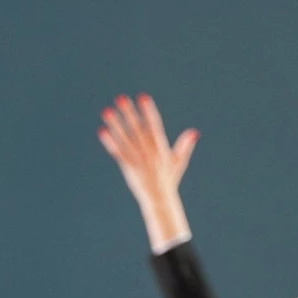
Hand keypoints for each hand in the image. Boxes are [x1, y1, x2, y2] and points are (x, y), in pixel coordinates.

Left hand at [98, 94, 199, 250]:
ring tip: (107, 111)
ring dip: (116, 124)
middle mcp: (149, 152)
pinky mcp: (128, 166)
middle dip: (130, 113)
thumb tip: (194, 132)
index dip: (149, 111)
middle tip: (122, 98)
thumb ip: (185, 145)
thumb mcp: (179, 161)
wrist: (159, 199)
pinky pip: (117, 152)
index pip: (155, 125)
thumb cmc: (169, 180)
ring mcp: (137, 159)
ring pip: (125, 138)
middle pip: (138, 128)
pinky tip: (103, 131)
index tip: (144, 97)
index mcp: (161, 148)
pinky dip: (110, 142)